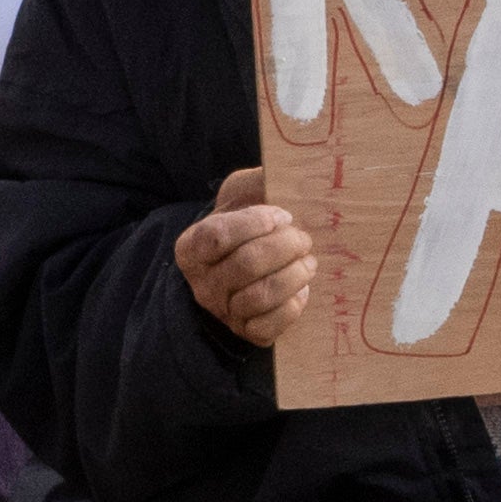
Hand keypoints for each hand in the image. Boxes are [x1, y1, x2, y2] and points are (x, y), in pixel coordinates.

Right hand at [173, 166, 322, 350]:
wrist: (244, 263)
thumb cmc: (245, 225)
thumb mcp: (241, 195)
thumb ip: (256, 180)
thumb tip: (281, 169)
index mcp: (191, 247)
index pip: (218, 236)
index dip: (256, 223)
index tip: (282, 214)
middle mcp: (202, 283)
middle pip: (246, 265)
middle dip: (285, 247)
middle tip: (303, 238)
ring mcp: (223, 311)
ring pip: (260, 296)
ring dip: (294, 275)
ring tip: (309, 262)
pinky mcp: (247, 332)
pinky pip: (269, 326)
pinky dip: (292, 306)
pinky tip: (301, 289)